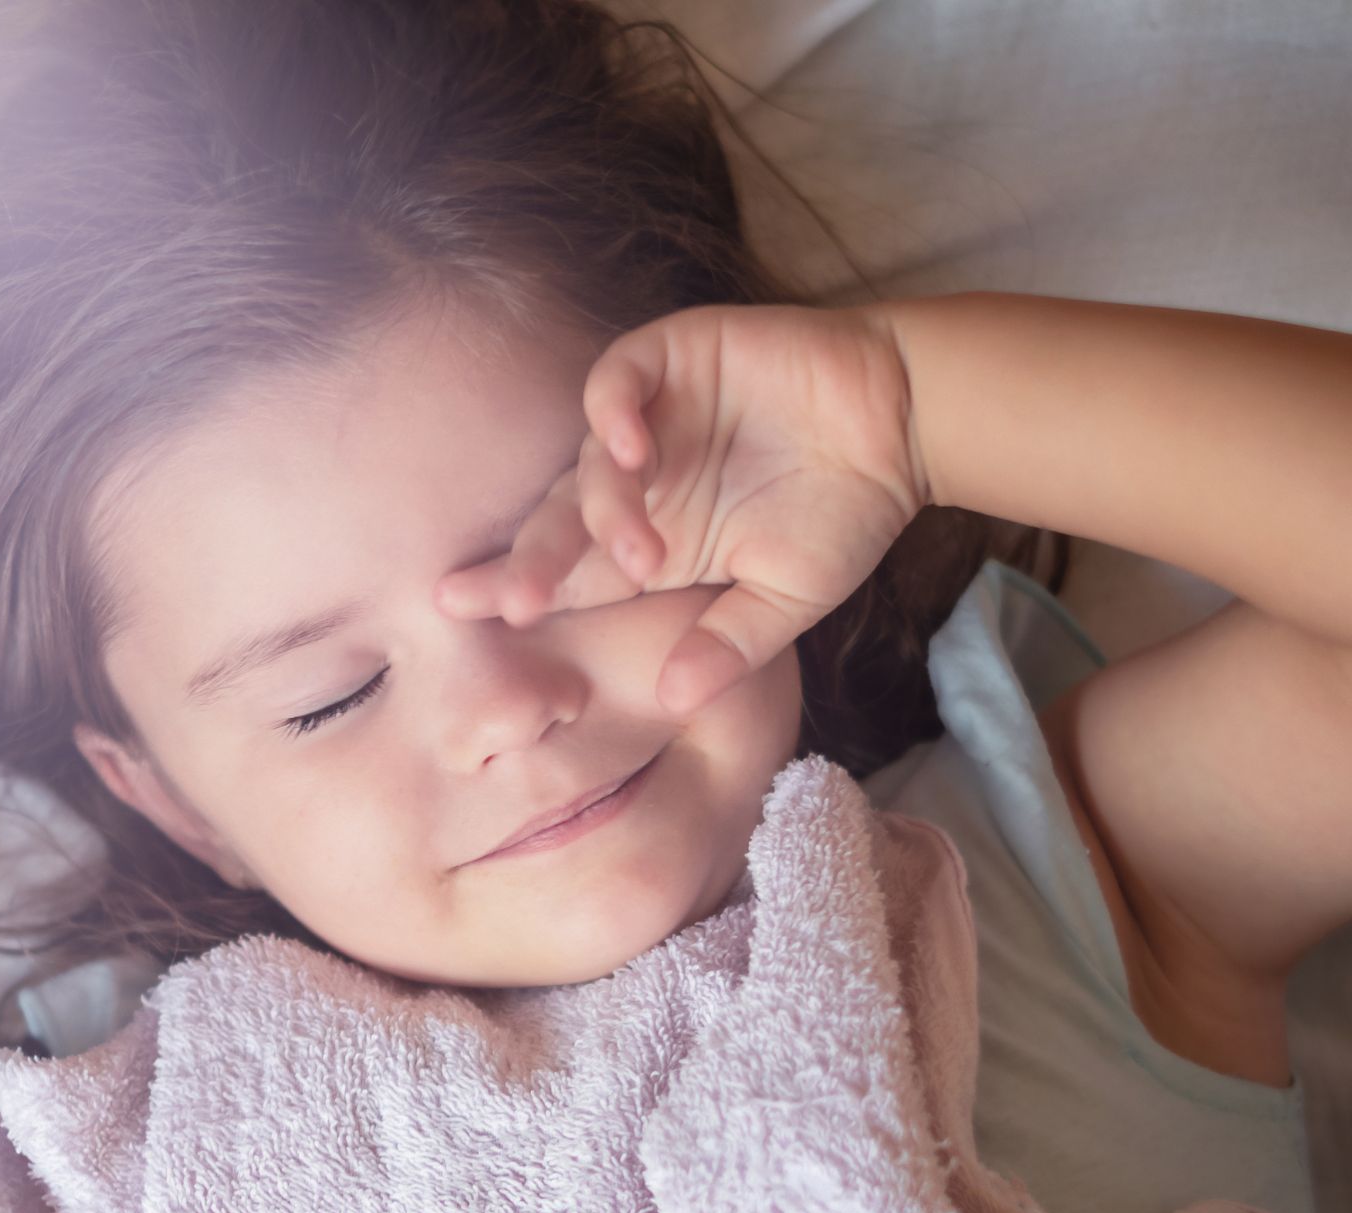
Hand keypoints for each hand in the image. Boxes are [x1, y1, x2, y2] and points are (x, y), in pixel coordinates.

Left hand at [436, 303, 927, 717]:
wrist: (905, 423)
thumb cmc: (846, 512)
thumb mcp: (787, 598)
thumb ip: (728, 645)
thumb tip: (676, 702)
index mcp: (651, 543)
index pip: (566, 574)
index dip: (514, 590)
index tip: (462, 615)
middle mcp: (639, 482)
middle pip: (557, 523)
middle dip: (528, 564)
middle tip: (511, 604)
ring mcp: (651, 417)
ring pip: (587, 462)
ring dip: (604, 510)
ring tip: (638, 552)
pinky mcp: (671, 356)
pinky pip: (618, 380)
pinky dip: (613, 412)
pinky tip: (629, 448)